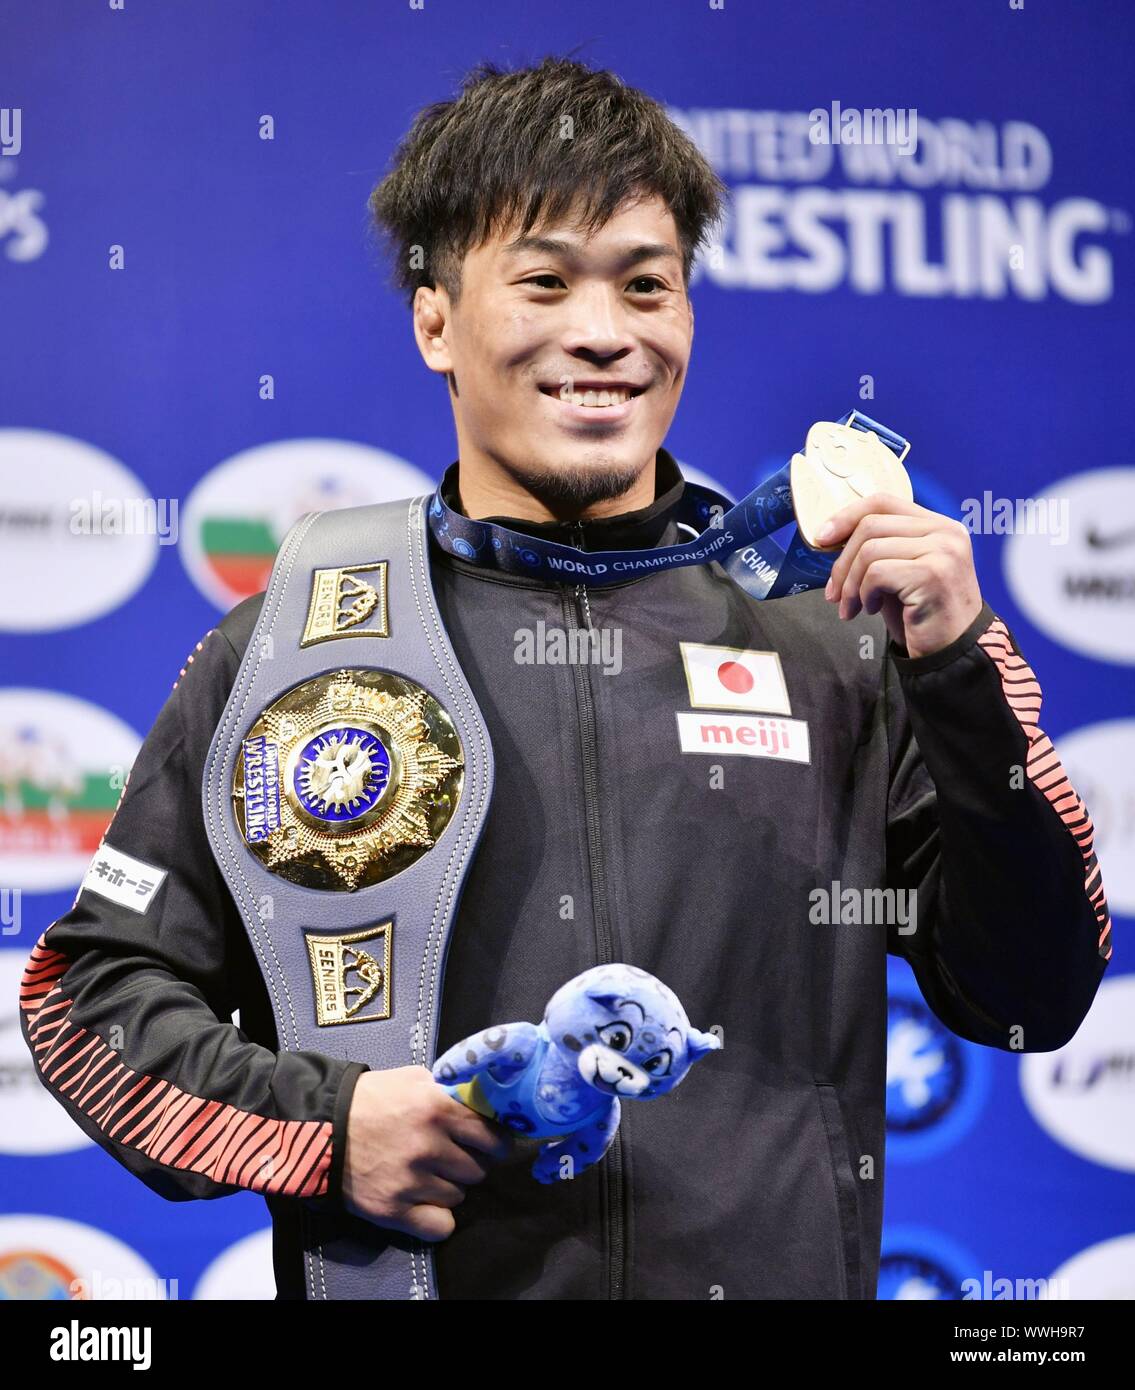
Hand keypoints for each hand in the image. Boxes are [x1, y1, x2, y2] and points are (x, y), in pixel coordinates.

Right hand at [341, 1065, 514, 1241]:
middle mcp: (429, 1146)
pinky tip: (426, 1202)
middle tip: (454, 1157)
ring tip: (430, 1173)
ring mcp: (411, 1181)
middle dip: (471, 1163)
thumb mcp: (414, 1079)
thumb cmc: (372, 1098)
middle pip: (479, 1169)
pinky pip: (441, 1226)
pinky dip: (438, 1218)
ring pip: (459, 1196)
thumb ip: (450, 1090)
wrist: (324, 1127)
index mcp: (438, 1108)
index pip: (492, 1136)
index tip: (490, 1143)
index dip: (495, 1141)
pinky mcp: (394, 1210)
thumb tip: (484, 1101)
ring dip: (450, 1186)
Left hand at [819, 494, 982, 659]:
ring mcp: (942, 551)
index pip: (883, 502)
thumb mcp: (897, 573)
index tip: (822, 539)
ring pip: (870, 550)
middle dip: (842, 562)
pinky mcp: (932, 574)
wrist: (952, 653)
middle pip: (871, 525)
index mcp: (939, 525)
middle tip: (833, 593)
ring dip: (850, 584)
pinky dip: (864, 593)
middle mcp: (946, 532)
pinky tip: (871, 609)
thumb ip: (877, 548)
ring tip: (852, 606)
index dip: (846, 516)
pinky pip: (877, 573)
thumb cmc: (921, 615)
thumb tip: (831, 536)